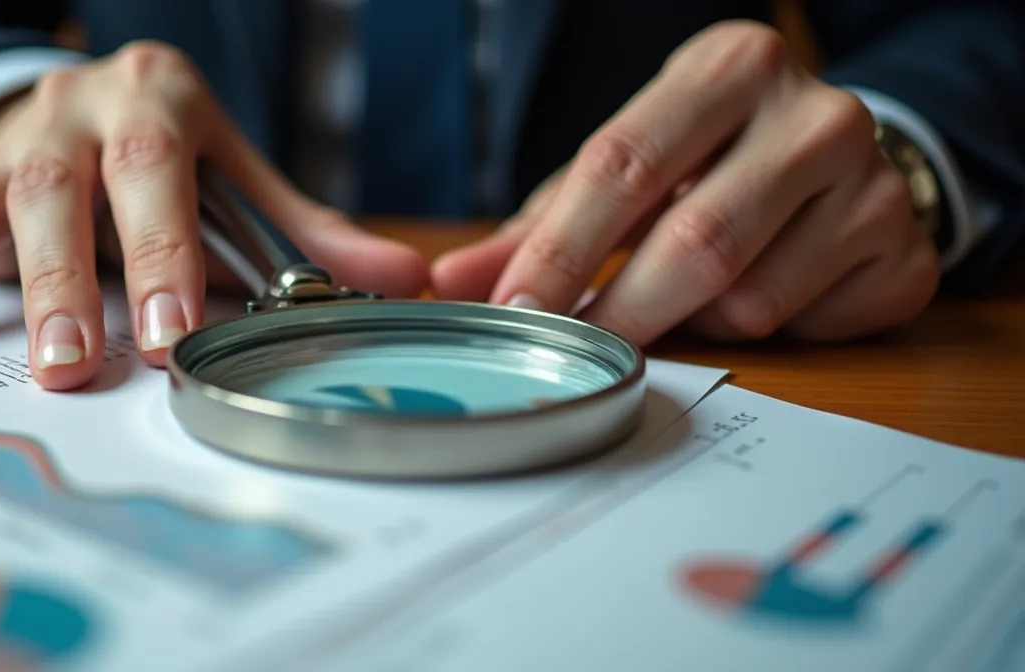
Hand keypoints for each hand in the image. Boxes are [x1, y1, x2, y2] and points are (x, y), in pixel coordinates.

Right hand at [0, 41, 427, 389]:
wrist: (80, 102)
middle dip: (87, 274)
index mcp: (165, 99)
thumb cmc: (170, 152)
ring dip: (27, 287)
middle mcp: (89, 104)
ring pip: (16, 201)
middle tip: (97, 359)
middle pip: (83, 184)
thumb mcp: (236, 176)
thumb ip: (306, 233)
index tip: (171, 327)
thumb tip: (404, 282)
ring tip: (44, 365)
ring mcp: (25, 133)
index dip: (164, 249)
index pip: (165, 169)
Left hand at [431, 21, 939, 345]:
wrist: (844, 158)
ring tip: (689, 297)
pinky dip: (761, 332)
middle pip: (694, 240)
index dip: (560, 249)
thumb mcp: (627, 171)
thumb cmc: (710, 162)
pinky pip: (803, 326)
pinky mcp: (902, 249)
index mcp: (727, 67)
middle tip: (581, 348)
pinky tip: (760, 293)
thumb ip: (541, 226)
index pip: (623, 164)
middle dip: (623, 310)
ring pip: (748, 297)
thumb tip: (450, 279)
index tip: (516, 311)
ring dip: (696, 320)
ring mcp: (872, 181)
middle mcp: (813, 111)